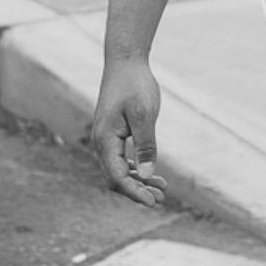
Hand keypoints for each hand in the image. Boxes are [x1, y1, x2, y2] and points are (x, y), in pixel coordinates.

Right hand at [88, 54, 166, 204]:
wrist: (125, 62)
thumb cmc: (135, 85)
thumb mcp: (144, 115)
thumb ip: (145, 145)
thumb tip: (146, 174)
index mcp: (106, 140)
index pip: (117, 177)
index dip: (135, 193)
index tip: (154, 203)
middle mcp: (102, 142)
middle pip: (116, 178)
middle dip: (138, 190)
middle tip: (162, 198)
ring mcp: (106, 137)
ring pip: (119, 169)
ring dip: (139, 181)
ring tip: (163, 188)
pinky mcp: (113, 132)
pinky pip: (121, 159)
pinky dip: (136, 169)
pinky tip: (151, 173)